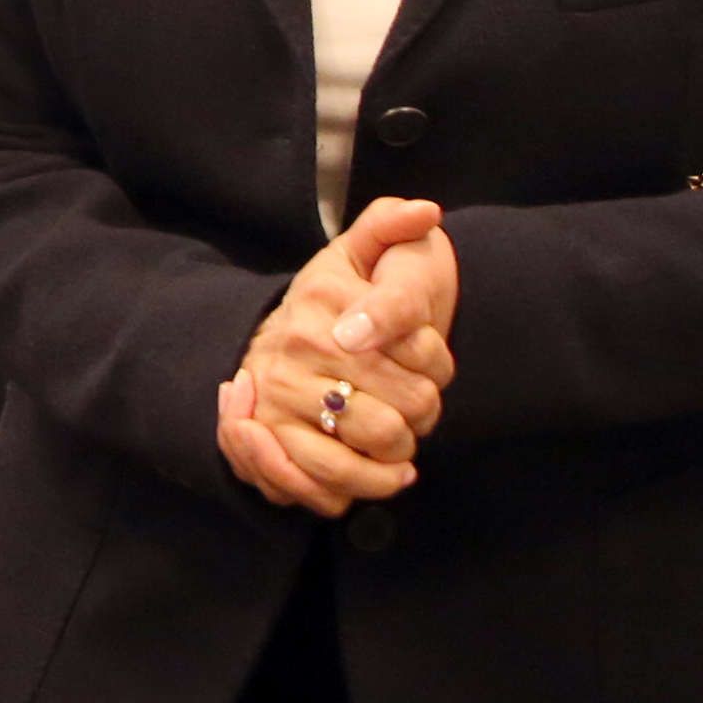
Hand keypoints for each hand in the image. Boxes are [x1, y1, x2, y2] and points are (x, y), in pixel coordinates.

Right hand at [217, 199, 456, 516]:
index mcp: (323, 301)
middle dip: (421, 418)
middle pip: (397, 416)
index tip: (429, 359)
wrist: (304, 322)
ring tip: (401, 450)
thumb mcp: (375, 247)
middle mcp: (291, 349)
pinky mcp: (266, 438)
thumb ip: (395, 225)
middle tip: (418, 408)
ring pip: (358, 456)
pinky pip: (318, 484)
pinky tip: (373, 475)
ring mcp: (275, 397)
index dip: (436, 367)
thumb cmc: (355, 289)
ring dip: (391, 462)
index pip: (416, 356)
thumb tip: (426, 212)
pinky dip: (353, 489)